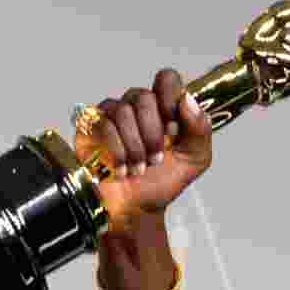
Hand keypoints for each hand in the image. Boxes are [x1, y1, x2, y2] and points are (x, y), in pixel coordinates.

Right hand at [76, 68, 211, 231]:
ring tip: (139, 169)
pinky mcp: (89, 128)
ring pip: (123, 112)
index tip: (174, 131)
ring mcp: (111, 114)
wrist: (138, 210)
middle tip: (156, 159)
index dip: (170, 100)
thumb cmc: (163, 182)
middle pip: (143, 97)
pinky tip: (121, 170)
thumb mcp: (195, 160)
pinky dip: (117, 152)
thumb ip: (200, 130)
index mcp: (162, 107)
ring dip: (136, 148)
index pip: (166, 79)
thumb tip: (188, 100)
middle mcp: (135, 105)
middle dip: (153, 134)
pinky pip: (103, 125)